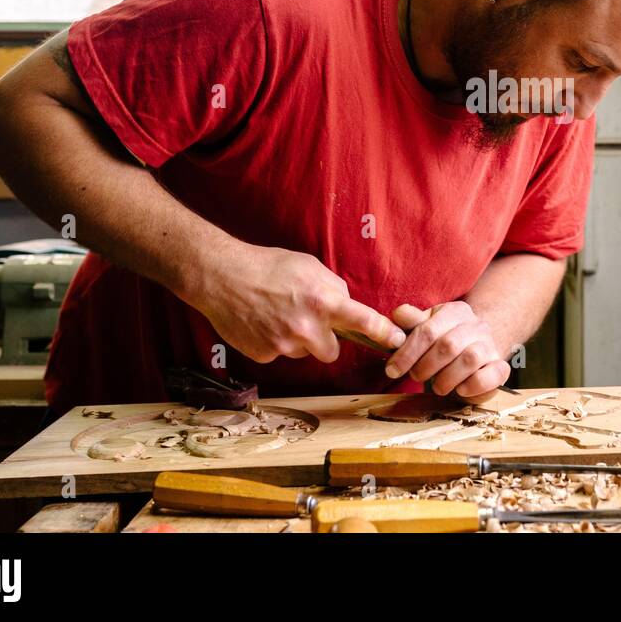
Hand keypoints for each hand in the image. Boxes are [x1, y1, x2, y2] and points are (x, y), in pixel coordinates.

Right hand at [189, 246, 405, 363]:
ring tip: (278, 315)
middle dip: (325, 341)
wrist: (222, 277)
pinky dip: (274, 342)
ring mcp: (284, 345)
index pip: (363, 321)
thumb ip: (333, 287)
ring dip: (298, 340)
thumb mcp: (309, 266)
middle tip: (308, 320)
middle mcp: (307, 327)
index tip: (399, 341)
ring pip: (304, 352)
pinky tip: (262, 322)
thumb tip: (346, 304)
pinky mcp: (264, 355)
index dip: (384, 333)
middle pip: (332, 352)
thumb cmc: (268, 265)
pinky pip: (280, 354)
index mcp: (322, 301)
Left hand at [386, 302, 511, 398]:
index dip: (407, 352)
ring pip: (469, 359)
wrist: (479, 348)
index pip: (428, 330)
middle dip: (425, 366)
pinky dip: (472, 386)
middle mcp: (476, 325)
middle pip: (447, 345)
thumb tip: (398, 314)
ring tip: (437, 386)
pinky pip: (491, 376)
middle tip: (416, 377)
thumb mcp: (427, 327)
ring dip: (446, 378)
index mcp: (455, 312)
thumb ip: (412, 322)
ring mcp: (491, 345)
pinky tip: (460, 389)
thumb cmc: (445, 339)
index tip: (392, 370)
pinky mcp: (501, 367)